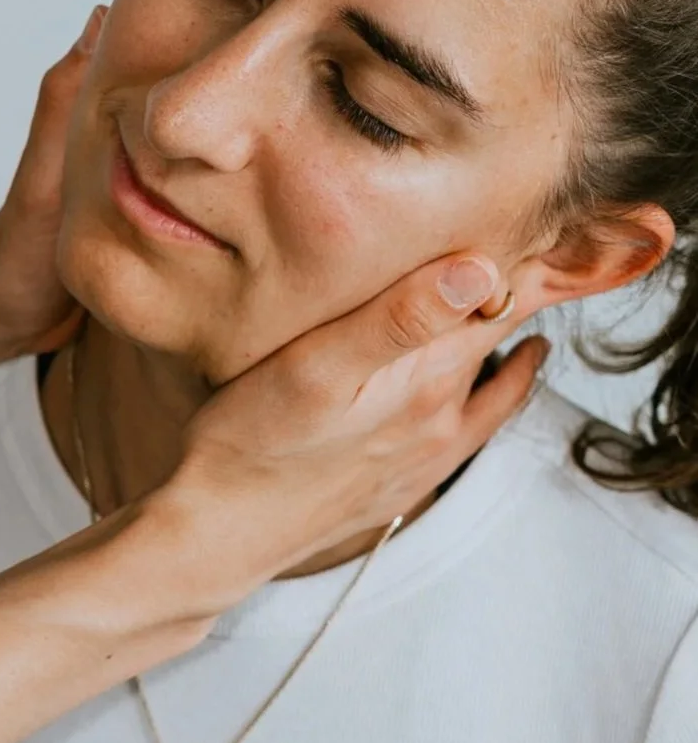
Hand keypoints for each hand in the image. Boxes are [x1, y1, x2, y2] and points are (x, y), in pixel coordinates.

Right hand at [145, 254, 548, 616]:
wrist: (220, 533)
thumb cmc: (250, 442)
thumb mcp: (314, 365)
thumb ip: (399, 318)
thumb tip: (482, 269)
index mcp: (426, 376)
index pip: (498, 297)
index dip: (512, 249)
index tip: (516, 209)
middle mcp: (442, 415)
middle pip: (497, 331)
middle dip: (511, 284)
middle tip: (521, 233)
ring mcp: (429, 451)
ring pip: (492, 376)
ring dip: (506, 335)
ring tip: (522, 291)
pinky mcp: (408, 478)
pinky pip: (477, 424)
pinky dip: (500, 390)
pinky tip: (501, 376)